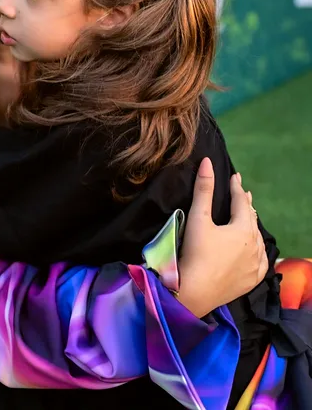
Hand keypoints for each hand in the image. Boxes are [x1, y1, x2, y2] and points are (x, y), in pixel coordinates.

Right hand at [176, 157, 267, 318]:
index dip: (236, 188)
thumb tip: (208, 162)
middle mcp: (254, 246)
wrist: (194, 292)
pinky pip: (260, 260)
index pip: (241, 202)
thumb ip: (204, 189)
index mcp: (243, 229)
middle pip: (251, 219)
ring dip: (251, 226)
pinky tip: (255, 248)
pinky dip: (257, 249)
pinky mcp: (251, 280)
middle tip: (242, 193)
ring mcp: (255, 265)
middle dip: (245, 205)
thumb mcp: (198, 218)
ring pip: (257, 239)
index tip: (234, 176)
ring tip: (248, 217)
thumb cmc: (194, 252)